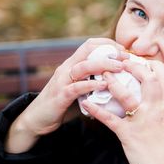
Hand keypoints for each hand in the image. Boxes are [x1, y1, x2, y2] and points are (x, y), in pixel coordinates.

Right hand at [5, 38, 127, 152]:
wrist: (37, 119)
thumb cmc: (63, 103)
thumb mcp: (79, 87)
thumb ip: (93, 81)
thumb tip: (116, 80)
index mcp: (72, 64)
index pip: (90, 45)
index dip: (108, 44)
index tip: (123, 50)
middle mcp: (67, 68)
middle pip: (87, 51)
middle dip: (109, 51)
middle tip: (126, 57)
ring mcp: (62, 81)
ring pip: (83, 66)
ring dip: (103, 65)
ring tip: (120, 67)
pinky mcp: (60, 95)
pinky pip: (76, 87)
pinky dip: (91, 84)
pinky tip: (104, 84)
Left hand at [82, 59, 163, 163]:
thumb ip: (159, 105)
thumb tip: (149, 91)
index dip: (154, 65)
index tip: (143, 60)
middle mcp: (156, 110)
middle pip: (148, 79)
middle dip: (134, 66)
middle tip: (121, 62)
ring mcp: (142, 121)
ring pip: (127, 96)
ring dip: (113, 83)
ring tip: (103, 74)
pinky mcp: (129, 134)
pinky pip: (110, 120)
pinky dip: (97, 110)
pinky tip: (87, 103)